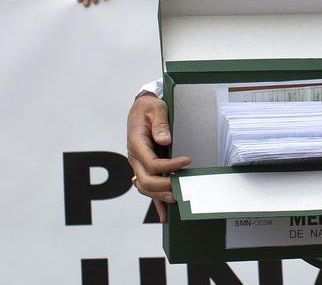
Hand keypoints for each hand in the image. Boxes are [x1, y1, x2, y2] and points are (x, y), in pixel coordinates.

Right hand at [127, 93, 191, 222]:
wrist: (141, 108)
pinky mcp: (144, 168)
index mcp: (136, 144)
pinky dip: (156, 202)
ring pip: (146, 188)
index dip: (170, 166)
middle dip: (165, 186)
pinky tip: (165, 215)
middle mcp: (134, 157)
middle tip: (184, 186)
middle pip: (146, 181)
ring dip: (161, 196)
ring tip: (179, 197)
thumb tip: (164, 140)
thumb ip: (160, 124)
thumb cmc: (148, 107)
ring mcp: (138, 165)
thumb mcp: (155, 108)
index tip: (187, 161)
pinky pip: (148, 188)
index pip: (152, 163)